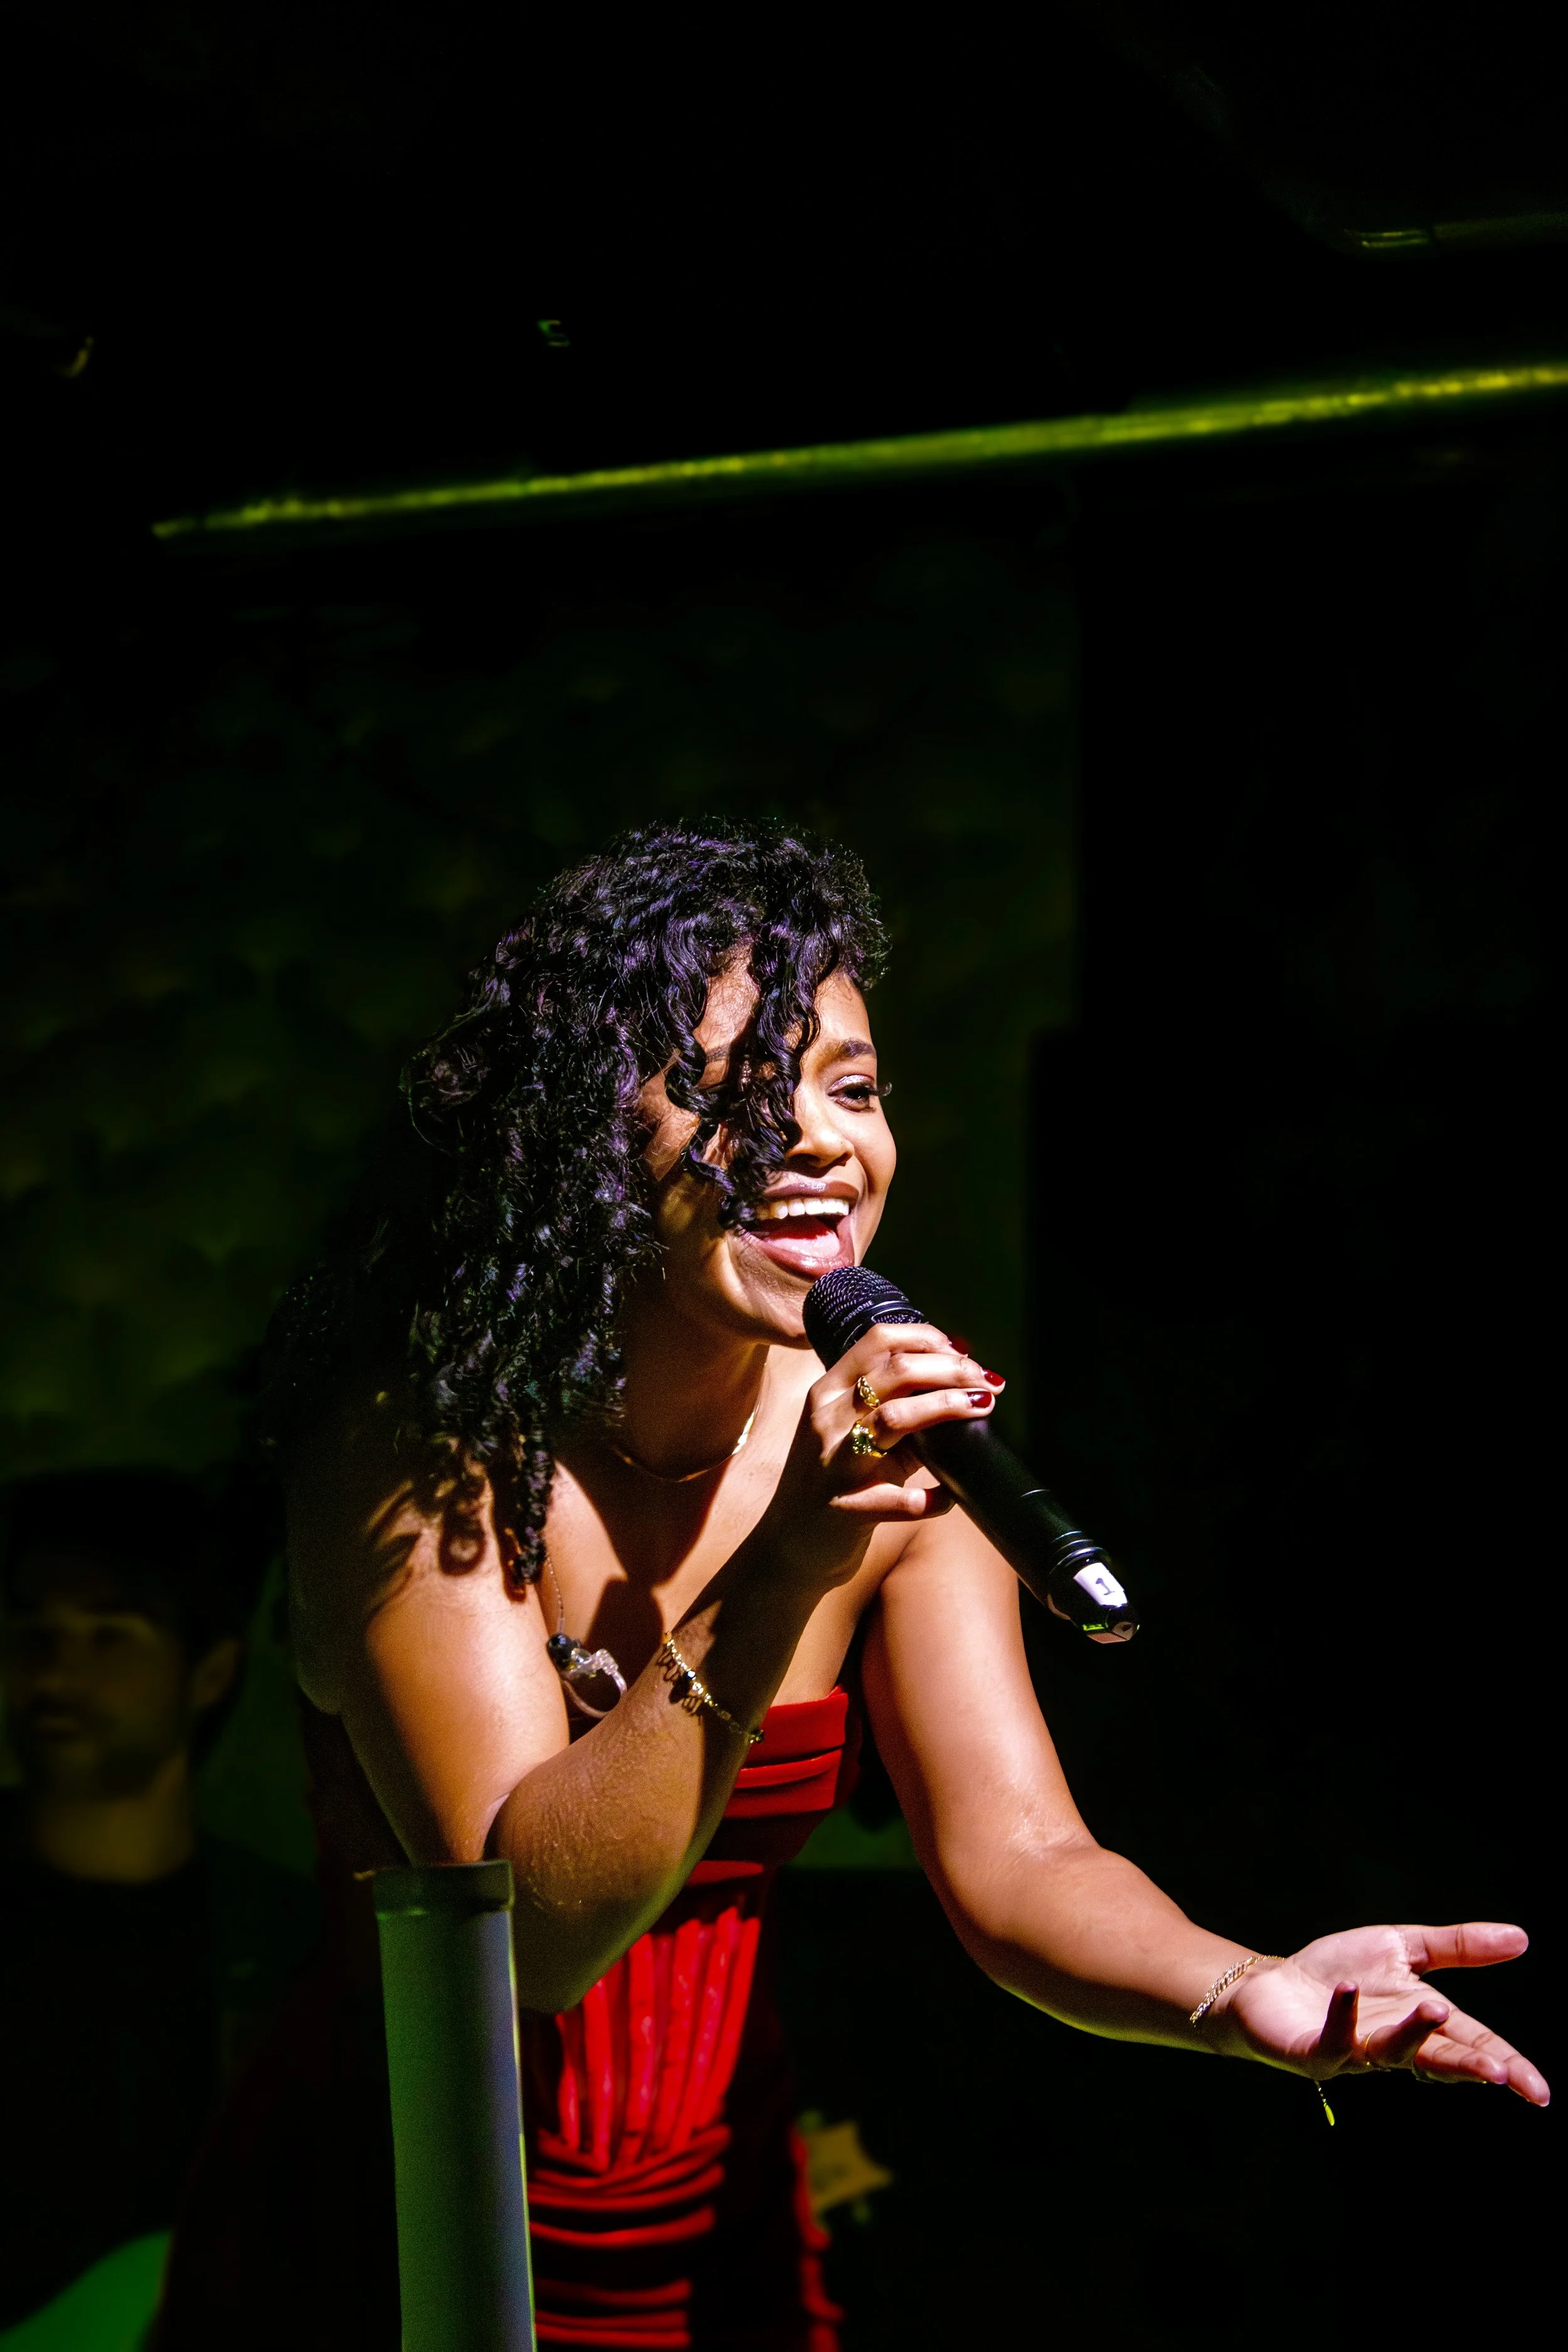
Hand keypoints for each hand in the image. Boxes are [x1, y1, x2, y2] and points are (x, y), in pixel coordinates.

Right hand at [759, 1323, 1002, 1581]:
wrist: (790, 1544)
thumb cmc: (834, 1481)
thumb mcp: (853, 1434)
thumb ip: (895, 1407)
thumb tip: (960, 1379)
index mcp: (827, 1392)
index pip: (878, 1341)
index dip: (928, 1338)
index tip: (963, 1353)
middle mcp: (827, 1420)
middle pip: (897, 1371)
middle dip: (952, 1369)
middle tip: (987, 1381)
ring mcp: (835, 1464)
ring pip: (896, 1418)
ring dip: (948, 1406)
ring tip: (983, 1405)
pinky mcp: (849, 1510)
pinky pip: (904, 1501)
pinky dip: (936, 1497)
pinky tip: (952, 1495)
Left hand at [1213, 1923, 1548, 2105]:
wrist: (1272, 1985)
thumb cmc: (1340, 1973)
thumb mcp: (1402, 1949)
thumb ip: (1458, 1947)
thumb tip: (1522, 1938)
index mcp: (1420, 2022)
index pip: (1472, 2044)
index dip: (1506, 2066)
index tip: (1539, 2091)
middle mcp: (1393, 2044)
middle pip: (1440, 2059)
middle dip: (1471, 2066)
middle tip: (1502, 2074)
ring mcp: (1354, 2052)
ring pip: (1391, 2052)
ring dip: (1413, 2033)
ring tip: (1436, 2010)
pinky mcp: (1315, 2051)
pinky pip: (1333, 2039)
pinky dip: (1344, 2014)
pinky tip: (1350, 1991)